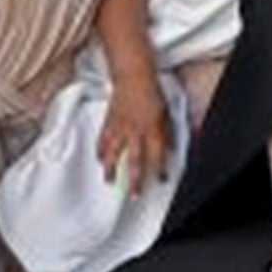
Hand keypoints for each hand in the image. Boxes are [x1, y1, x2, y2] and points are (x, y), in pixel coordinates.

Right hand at [96, 74, 172, 195]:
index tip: (162, 180)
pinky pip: (102, 140)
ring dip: (111, 170)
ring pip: (113, 154)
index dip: (160, 170)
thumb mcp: (166, 112)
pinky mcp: (109, 122)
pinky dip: (100, 151)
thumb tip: (172, 148)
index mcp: (152, 128)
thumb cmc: (151, 91)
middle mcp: (136, 131)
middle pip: (134, 162)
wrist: (132, 75)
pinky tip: (99, 160)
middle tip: (134, 195)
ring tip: (109, 182)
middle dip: (135, 181)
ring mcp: (120, 127)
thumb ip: (168, 132)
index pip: (157, 156)